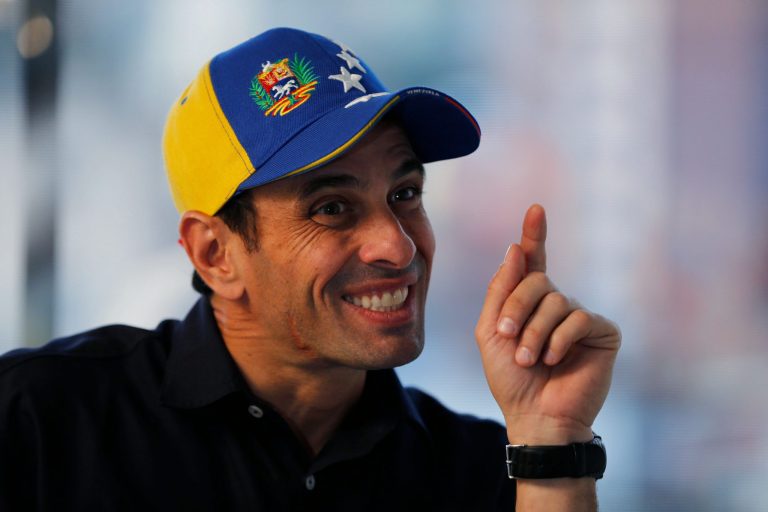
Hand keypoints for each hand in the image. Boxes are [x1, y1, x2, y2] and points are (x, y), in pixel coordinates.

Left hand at [475, 204, 620, 443]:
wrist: (534, 416)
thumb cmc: (510, 379)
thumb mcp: (490, 332)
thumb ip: (500, 291)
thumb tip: (515, 249)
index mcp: (530, 302)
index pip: (533, 261)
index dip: (535, 234)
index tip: (535, 208)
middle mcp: (557, 304)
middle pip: (537, 280)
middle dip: (515, 309)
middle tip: (506, 337)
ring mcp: (581, 317)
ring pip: (556, 301)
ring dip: (533, 332)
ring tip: (528, 359)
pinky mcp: (603, 332)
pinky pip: (579, 318)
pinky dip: (559, 340)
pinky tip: (554, 359)